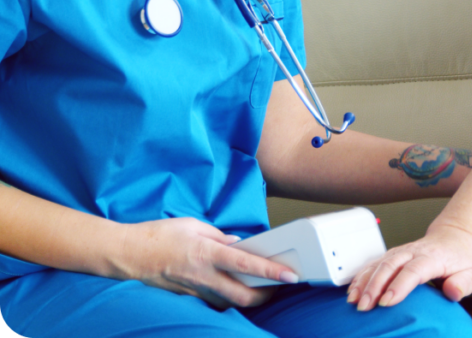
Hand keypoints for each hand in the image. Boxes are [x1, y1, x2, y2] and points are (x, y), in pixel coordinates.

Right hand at [114, 217, 298, 308]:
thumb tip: (238, 244)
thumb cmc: (158, 235)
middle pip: (243, 295)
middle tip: (280, 285)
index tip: (290, 275)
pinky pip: (213, 301)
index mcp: (207, 252)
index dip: (271, 272)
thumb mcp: (193, 225)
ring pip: (230, 302)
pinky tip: (234, 288)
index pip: (246, 265)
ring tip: (263, 287)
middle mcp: (202, 275)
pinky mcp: (186, 297)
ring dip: (248, 298)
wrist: (126, 254)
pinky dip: (228, 297)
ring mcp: (194, 290)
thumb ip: (219, 235)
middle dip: (267, 295)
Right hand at [346, 223, 471, 310]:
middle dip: (375, 286)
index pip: (413, 270)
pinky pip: (373, 263)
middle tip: (365, 306)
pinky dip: (360, 276)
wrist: (454, 239)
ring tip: (354, 300)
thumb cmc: (460, 259)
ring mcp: (400, 252)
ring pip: (378, 263)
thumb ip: (462, 284)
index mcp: (432, 257)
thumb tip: (452, 292)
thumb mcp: (470, 273)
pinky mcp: (392, 255)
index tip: (386, 302)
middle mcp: (413, 252)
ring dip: (364, 281)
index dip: (398, 286)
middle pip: (390, 266)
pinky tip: (352, 291)